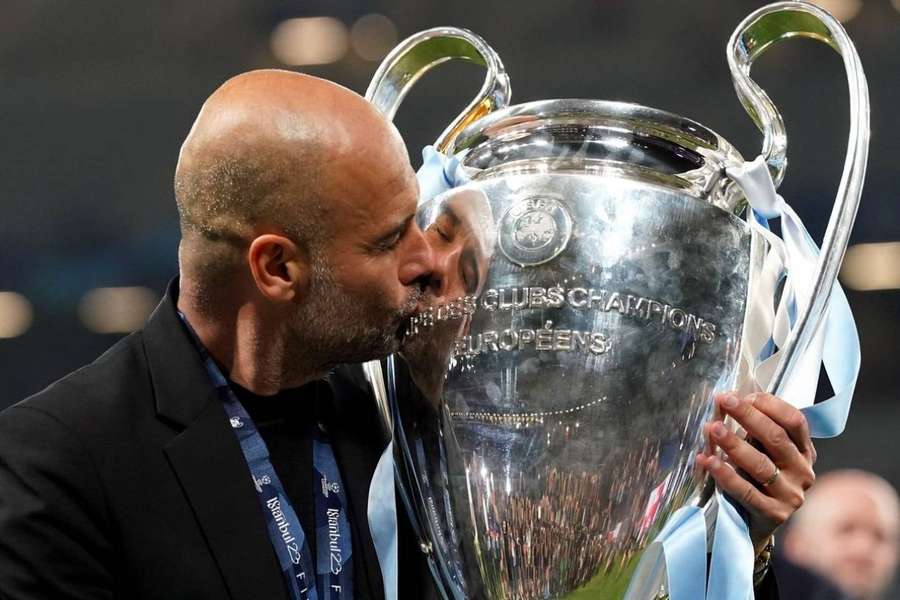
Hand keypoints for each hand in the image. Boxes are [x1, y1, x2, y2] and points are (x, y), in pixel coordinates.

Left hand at [695, 392, 816, 553]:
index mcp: (803, 451)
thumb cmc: (756, 479)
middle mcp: (802, 471)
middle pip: (776, 438)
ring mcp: (791, 494)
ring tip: (713, 428)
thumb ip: (754, 431)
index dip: (770, 405)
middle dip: (747, 416)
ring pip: (761, 464)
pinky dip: (725, 475)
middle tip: (723, 401)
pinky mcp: (774, 514)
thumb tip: (728, 400)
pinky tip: (708, 460)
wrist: (755, 524)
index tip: (744, 395)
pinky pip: (746, 491)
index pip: (795, 421)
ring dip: (734, 444)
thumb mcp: (763, 452)